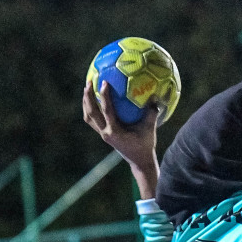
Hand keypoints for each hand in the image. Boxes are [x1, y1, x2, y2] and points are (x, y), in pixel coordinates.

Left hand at [83, 80, 158, 198]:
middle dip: (88, 97)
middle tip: (89, 81)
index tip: (104, 82)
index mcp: (115, 132)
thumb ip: (152, 113)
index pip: (107, 111)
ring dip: (86, 102)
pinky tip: (93, 99)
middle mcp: (106, 133)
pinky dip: (90, 109)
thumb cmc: (145, 144)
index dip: (104, 96)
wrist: (139, 161)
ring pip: (88, 117)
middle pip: (91, 113)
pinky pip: (92, 120)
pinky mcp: (103, 134)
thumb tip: (155, 95)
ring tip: (87, 88)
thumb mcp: (150, 128)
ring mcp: (103, 134)